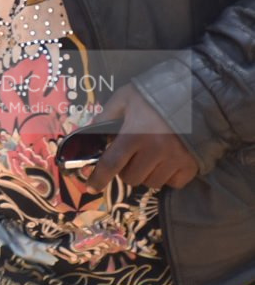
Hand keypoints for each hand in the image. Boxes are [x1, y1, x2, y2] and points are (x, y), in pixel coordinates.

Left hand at [81, 84, 199, 193]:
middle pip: (131, 178)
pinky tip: (167, 162)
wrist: (194, 95)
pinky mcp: (191, 165)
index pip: (111, 164)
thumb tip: (89, 134)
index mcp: (134, 135)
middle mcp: (154, 151)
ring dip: (146, 174)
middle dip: (126, 170)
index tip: (90, 188)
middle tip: (131, 157)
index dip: (99, 178)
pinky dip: (168, 177)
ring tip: (150, 157)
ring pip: (152, 183)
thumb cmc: (154, 96)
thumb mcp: (125, 99)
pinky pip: (174, 184)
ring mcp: (175, 160)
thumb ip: (106, 116)